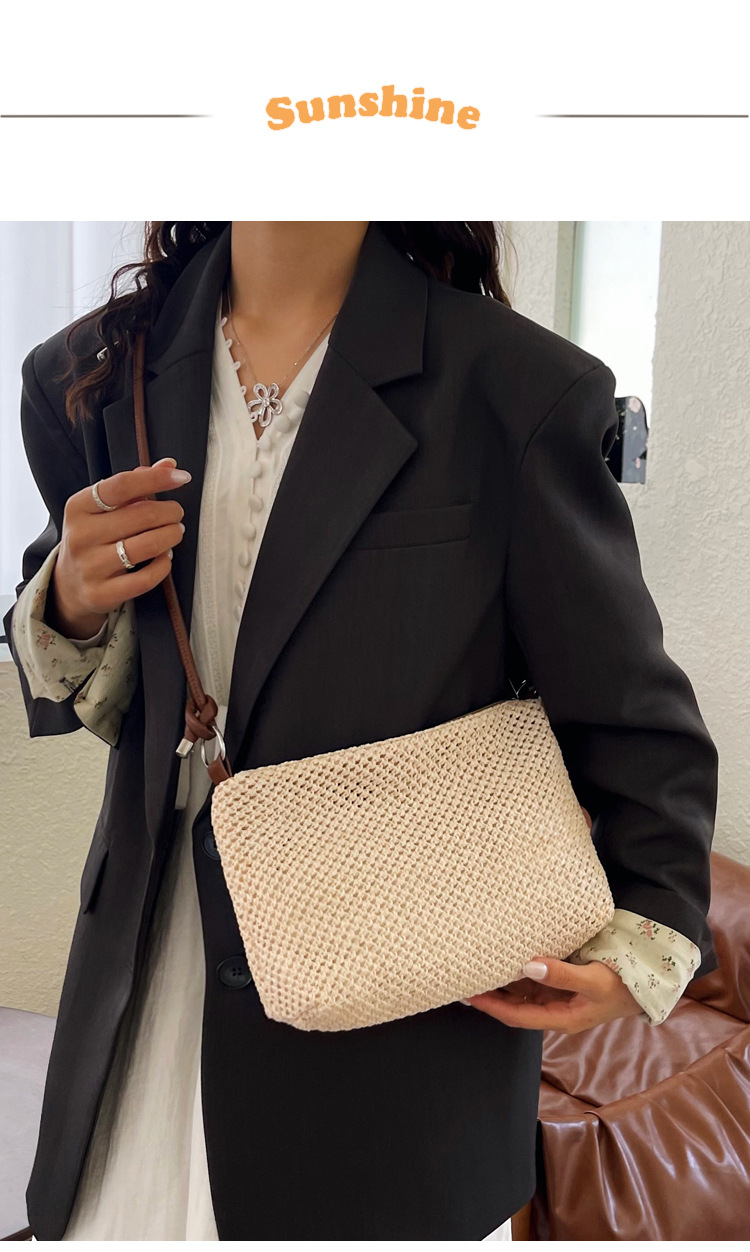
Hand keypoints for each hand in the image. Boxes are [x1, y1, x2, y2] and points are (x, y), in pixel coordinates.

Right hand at [49, 459, 190, 637]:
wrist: (69, 585)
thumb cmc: (94, 537)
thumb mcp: (103, 508)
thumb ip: (135, 484)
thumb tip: (170, 465)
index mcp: (79, 507)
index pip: (122, 486)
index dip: (157, 479)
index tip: (182, 478)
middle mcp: (81, 535)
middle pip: (141, 515)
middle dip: (170, 512)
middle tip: (177, 514)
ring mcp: (90, 567)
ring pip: (147, 546)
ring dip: (171, 535)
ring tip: (175, 532)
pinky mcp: (101, 593)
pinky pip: (146, 578)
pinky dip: (164, 565)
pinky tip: (165, 556)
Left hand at [462, 955, 642, 1033]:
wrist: (646, 985)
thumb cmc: (622, 986)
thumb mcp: (594, 981)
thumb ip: (562, 974)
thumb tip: (529, 965)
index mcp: (560, 1018)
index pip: (516, 1015)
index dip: (491, 1006)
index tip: (468, 995)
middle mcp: (554, 1009)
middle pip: (513, 1004)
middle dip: (489, 994)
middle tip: (461, 978)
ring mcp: (557, 996)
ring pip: (520, 990)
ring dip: (500, 981)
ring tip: (475, 966)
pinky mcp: (561, 982)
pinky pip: (532, 978)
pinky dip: (517, 970)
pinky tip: (503, 958)